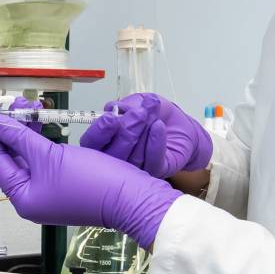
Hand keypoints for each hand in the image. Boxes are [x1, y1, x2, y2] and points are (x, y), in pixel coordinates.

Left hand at [0, 115, 180, 248]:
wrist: (131, 198)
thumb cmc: (90, 182)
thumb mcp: (50, 156)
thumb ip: (20, 137)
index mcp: (23, 197)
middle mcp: (33, 197)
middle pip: (13, 156)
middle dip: (13, 126)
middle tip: (17, 101)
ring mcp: (50, 190)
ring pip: (31, 154)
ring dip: (29, 129)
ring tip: (33, 105)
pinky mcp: (66, 182)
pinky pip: (47, 157)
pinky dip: (44, 139)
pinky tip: (44, 122)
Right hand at [79, 93, 212, 178]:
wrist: (181, 126)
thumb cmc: (156, 115)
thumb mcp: (140, 102)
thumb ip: (126, 105)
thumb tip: (112, 108)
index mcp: (105, 141)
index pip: (93, 142)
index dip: (98, 132)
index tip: (109, 118)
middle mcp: (116, 159)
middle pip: (112, 153)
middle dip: (125, 130)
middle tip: (138, 113)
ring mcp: (135, 168)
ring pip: (132, 158)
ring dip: (142, 133)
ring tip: (149, 113)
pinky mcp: (155, 171)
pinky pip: (152, 162)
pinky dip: (155, 142)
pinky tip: (158, 127)